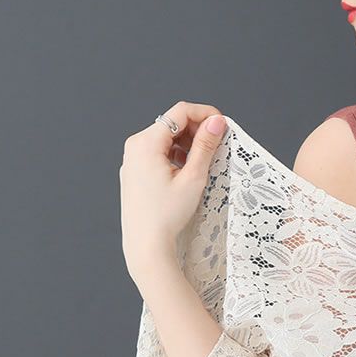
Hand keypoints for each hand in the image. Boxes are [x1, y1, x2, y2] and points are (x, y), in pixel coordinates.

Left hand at [119, 100, 226, 282]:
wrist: (146, 244)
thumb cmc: (167, 215)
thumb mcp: (193, 178)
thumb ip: (206, 146)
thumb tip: (217, 121)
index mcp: (146, 142)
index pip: (180, 112)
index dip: (205, 114)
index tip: (223, 125)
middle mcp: (135, 146)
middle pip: (172, 123)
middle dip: (196, 130)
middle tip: (216, 146)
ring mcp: (132, 159)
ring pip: (166, 138)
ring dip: (187, 144)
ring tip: (202, 164)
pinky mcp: (135, 172)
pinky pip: (158, 153)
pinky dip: (175, 156)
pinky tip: (187, 173)